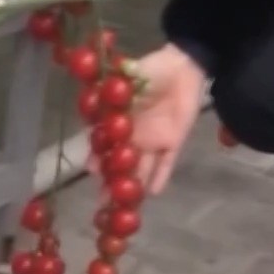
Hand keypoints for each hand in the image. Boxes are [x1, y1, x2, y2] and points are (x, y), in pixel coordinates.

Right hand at [90, 42, 205, 196]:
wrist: (183, 68)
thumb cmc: (151, 70)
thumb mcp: (130, 74)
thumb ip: (115, 85)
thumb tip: (98, 87)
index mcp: (117, 120)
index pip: (103, 142)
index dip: (97, 155)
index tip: (90, 168)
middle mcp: (131, 136)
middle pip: (119, 163)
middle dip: (111, 182)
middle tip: (104, 202)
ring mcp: (152, 142)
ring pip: (141, 168)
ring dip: (134, 185)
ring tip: (126, 205)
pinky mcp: (172, 143)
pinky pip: (166, 164)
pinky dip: (160, 177)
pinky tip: (154, 193)